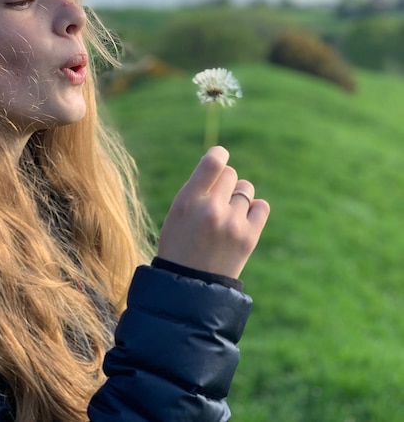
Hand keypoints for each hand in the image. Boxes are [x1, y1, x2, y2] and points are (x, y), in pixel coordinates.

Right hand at [157, 146, 269, 278]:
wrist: (190, 285)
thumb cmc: (180, 242)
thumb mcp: (178, 211)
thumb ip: (198, 186)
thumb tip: (223, 161)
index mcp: (187, 201)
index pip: (213, 162)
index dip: (219, 154)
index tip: (220, 157)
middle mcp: (211, 209)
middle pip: (231, 174)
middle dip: (225, 183)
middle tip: (215, 200)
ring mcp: (232, 224)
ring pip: (245, 189)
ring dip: (238, 196)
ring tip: (226, 214)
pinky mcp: (249, 237)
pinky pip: (261, 206)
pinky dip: (254, 208)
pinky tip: (242, 219)